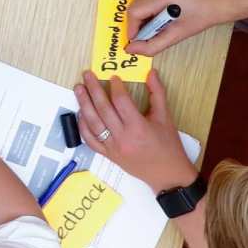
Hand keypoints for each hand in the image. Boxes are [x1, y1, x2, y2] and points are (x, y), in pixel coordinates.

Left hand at [73, 70, 196, 192]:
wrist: (168, 175)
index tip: (113, 77)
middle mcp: (122, 137)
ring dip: (83, 104)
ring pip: (93, 123)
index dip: (115, 87)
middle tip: (87, 75)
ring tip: (79, 89)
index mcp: (138, 127)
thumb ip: (157, 93)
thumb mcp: (165, 117)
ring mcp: (112, 148)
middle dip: (93, 89)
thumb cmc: (168, 146)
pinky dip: (83, 126)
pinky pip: (90, 140)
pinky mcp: (108, 155)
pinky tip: (80, 113)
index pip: (121, 101)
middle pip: (103, 109)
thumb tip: (151, 73)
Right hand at [125, 0, 235, 56]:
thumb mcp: (178, 35)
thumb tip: (131, 49)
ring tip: (155, 21)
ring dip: (141, 12)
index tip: (135, 38)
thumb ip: (152, 45)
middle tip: (147, 32)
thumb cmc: (203, 16)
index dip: (132, 27)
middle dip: (137, 21)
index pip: (135, 11)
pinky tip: (159, 10)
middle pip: (134, 4)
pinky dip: (146, 2)